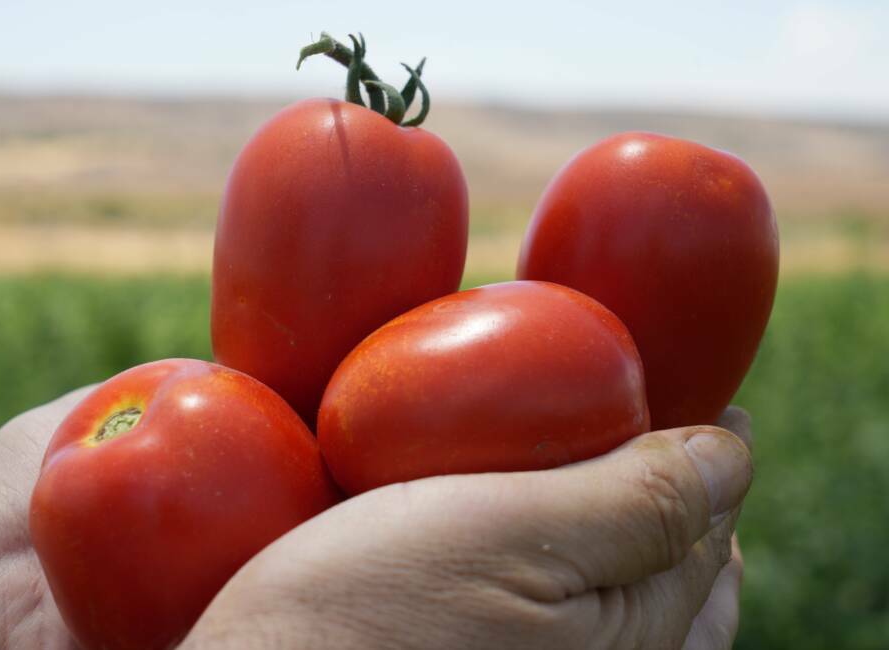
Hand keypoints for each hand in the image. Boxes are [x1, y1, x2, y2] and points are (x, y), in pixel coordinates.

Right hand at [187, 408, 752, 649]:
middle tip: (644, 413)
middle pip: (674, 571)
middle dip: (672, 487)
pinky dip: (560, 556)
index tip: (693, 386)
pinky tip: (509, 514)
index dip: (710, 446)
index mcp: (633, 648)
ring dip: (616, 519)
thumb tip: (735, 451)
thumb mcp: (513, 544)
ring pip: (615, 593)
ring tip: (588, 453)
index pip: (708, 528)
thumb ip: (639, 502)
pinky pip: (553, 612)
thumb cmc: (365, 623)